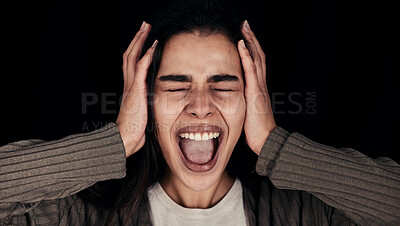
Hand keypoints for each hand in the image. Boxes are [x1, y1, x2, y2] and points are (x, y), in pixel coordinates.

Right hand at [116, 22, 157, 156]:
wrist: (125, 139)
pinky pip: (141, 68)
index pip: (131, 63)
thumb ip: (145, 104)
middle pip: (129, 54)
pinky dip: (146, 55)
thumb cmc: (134, 130)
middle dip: (137, 39)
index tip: (144, 40)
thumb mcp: (142, 113)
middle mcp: (128, 84)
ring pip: (132, 56)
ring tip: (146, 27)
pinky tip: (153, 45)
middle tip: (144, 26)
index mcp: (130, 88)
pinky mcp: (136, 90)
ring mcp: (131, 86)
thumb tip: (153, 105)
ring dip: (140, 40)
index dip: (137, 50)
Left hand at [238, 20, 276, 154]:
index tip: (244, 35)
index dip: (251, 47)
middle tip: (245, 24)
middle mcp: (260, 84)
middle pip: (258, 55)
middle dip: (251, 38)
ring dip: (250, 40)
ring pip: (256, 58)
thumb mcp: (248, 111)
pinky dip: (246, 55)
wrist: (266, 140)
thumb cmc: (256, 129)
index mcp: (258, 87)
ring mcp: (259, 87)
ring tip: (244, 27)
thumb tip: (232, 97)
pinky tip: (241, 44)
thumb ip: (244, 100)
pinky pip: (250, 70)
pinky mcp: (255, 92)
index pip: (256, 62)